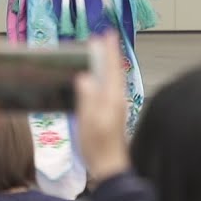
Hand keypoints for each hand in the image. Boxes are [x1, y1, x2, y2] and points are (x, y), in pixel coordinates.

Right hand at [74, 32, 130, 180]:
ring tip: (98, 53)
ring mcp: (115, 107)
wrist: (110, 167)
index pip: (111, 68)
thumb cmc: (98, 145)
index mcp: (112, 98)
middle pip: (113, 71)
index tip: (109, 34)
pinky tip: (95, 79)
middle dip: (108, 54)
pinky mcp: (112, 114)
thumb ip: (87, 98)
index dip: (110, 51)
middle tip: (103, 39)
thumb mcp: (88, 121)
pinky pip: (108, 89)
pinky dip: (103, 78)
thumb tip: (84, 77)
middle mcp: (116, 99)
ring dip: (105, 65)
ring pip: (111, 80)